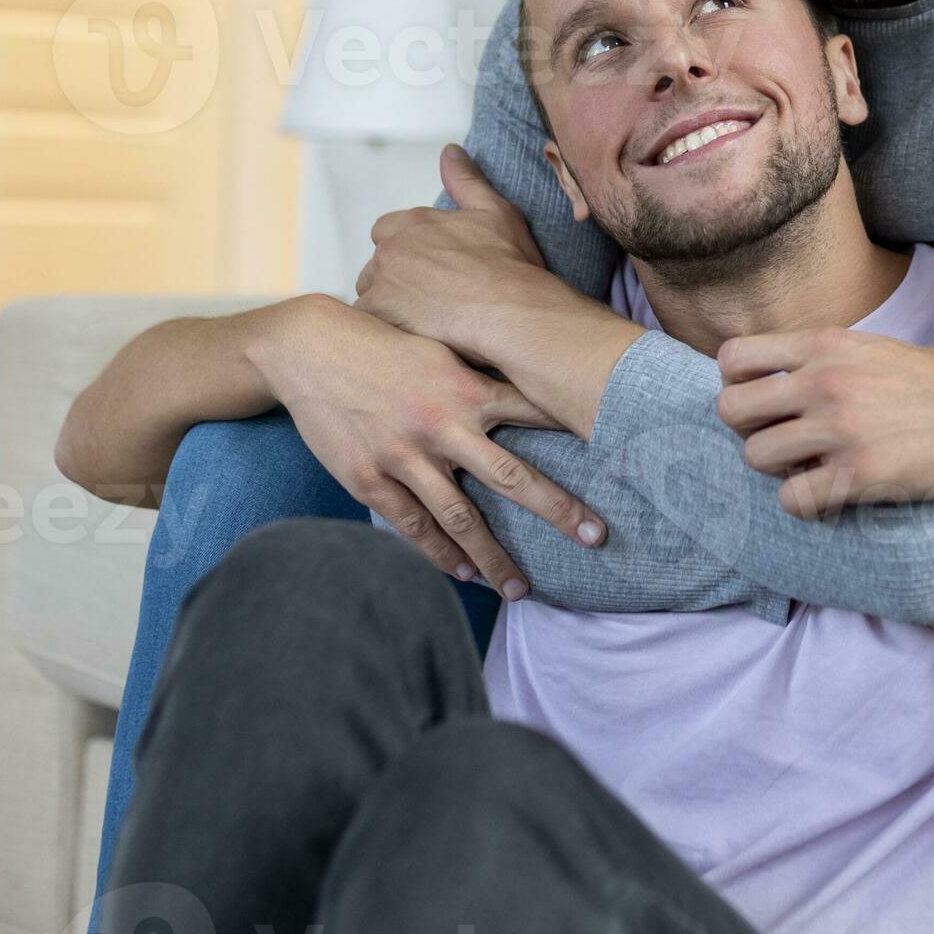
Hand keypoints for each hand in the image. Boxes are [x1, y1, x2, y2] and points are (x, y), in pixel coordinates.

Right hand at [241, 290, 600, 600]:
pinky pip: (413, 527)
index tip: (624, 454)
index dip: (579, 433)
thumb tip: (531, 384)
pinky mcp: (369, 478)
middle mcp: (442, 424)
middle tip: (598, 537)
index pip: (536, 412)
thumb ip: (480, 376)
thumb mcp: (439, 347)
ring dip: (494, 558)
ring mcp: (404, 456)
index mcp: (466, 387)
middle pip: (512, 477)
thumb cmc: (382, 344)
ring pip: (461, 519)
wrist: (309, 348)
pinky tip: (462, 575)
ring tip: (522, 589)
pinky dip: (440, 555)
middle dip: (559, 509)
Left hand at [357, 144, 568, 357]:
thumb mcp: (495, 211)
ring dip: (388, 306)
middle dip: (396, 281)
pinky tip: (413, 335)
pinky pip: (368, 324)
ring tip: (424, 322)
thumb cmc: (511, 266)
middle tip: (430, 300)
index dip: (407, 251)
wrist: (514, 312)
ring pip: (370, 296)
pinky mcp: (380, 316)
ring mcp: (383, 284)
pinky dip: (386, 329)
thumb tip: (450, 151)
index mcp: (413, 222)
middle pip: (376, 267)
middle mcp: (392, 249)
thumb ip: (466, 180)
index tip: (430, 269)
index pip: (386, 231)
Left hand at [717, 328, 933, 516]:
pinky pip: (791, 500)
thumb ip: (825, 359)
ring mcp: (838, 429)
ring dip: (779, 469)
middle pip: (731, 410)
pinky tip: (832, 493)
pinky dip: (804, 503)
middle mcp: (823, 382)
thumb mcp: (875, 347)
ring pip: (756, 456)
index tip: (764, 401)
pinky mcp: (858, 475)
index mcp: (825, 345)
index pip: (733, 357)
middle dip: (750, 430)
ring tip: (812, 468)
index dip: (737, 384)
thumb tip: (783, 380)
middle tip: (783, 440)